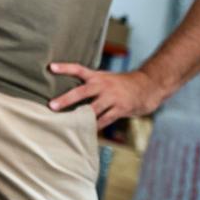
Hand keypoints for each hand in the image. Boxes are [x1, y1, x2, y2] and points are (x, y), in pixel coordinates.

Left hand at [48, 63, 165, 128]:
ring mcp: (112, 97)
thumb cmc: (121, 84)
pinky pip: (105, 120)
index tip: (51, 67)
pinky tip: (86, 132)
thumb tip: (68, 93)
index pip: (78, 69)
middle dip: (66, 99)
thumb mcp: (105, 78)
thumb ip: (90, 83)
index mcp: (97, 76)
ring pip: (93, 109)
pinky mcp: (121, 109)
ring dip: (80, 117)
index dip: (65, 67)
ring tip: (67, 123)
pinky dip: (96, 126)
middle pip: (82, 91)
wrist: (147, 87)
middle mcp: (103, 85)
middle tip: (52, 106)